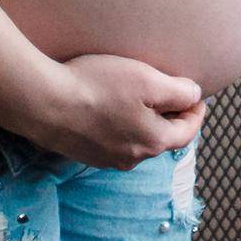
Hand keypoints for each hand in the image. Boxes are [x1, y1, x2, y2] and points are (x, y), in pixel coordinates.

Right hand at [17, 53, 207, 169]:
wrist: (43, 103)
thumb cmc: (97, 87)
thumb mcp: (147, 81)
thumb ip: (178, 91)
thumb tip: (195, 96)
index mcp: (153, 142)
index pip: (188, 132)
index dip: (196, 112)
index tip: (197, 97)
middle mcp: (133, 158)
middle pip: (162, 138)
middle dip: (170, 117)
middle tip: (171, 96)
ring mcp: (106, 159)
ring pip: (137, 141)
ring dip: (144, 122)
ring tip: (140, 100)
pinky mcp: (85, 153)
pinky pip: (113, 141)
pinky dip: (121, 126)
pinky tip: (110, 108)